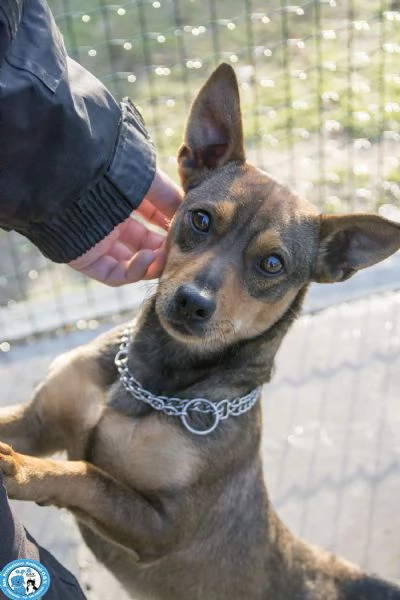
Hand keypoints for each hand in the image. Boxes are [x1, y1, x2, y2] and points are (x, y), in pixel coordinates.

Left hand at [69, 169, 182, 285]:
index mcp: (118, 201)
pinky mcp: (87, 260)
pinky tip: (149, 258)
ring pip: (129, 263)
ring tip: (167, 256)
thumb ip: (168, 197)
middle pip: (140, 244)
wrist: (76, 173)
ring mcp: (96, 243)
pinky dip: (134, 272)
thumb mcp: (147, 180)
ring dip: (152, 263)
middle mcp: (107, 223)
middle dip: (162, 248)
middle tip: (180, 249)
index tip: (185, 231)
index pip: (148, 221)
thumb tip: (189, 213)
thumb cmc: (111, 169)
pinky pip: (113, 275)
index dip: (167, 228)